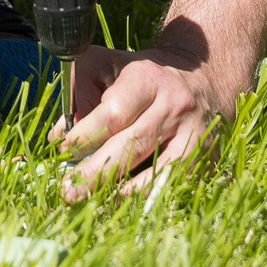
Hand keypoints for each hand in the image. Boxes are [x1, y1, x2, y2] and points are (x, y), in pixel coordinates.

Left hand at [55, 37, 233, 198]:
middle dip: (96, 172)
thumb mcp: (107, 65)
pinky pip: (173, 181)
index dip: (85, 136)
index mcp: (146, 78)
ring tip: (93, 201)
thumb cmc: (142, 76)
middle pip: (131, 145)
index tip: (63, 149)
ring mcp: (193, 132)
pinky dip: (148, 194)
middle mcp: (174, 104)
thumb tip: (62, 133)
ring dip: (121, 190)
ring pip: (156, 169)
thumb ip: (79, 91)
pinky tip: (125, 198)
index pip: (113, 113)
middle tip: (69, 191)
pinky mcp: (204, 155)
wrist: (203, 75)